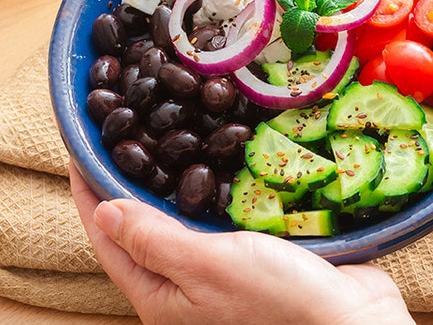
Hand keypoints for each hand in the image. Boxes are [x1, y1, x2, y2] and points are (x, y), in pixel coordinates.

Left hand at [69, 163, 413, 324]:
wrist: (352, 323)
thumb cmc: (277, 303)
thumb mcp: (206, 266)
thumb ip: (154, 238)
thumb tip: (102, 210)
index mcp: (161, 297)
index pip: (109, 238)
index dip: (90, 191)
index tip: (80, 145)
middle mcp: (186, 287)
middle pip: (143, 227)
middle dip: (132, 178)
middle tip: (127, 127)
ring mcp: (224, 272)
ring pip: (186, 217)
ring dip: (177, 178)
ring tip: (170, 132)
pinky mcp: (259, 256)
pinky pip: (227, 216)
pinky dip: (221, 186)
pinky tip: (225, 157)